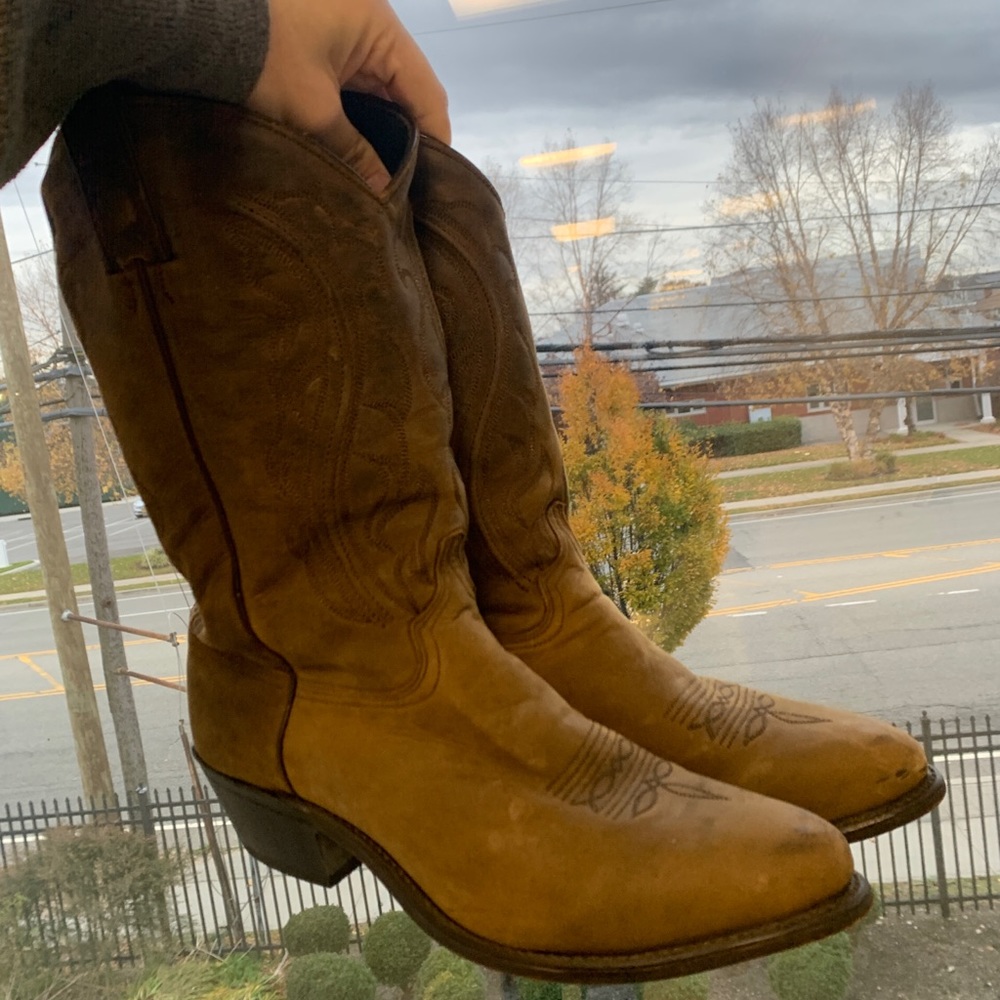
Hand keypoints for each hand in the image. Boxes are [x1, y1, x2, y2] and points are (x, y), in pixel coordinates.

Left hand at [247, 0, 449, 191]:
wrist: (199, 23)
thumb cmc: (265, 61)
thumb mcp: (313, 112)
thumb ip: (356, 152)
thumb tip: (384, 190)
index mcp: (382, 28)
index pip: (427, 92)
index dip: (435, 140)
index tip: (434, 182)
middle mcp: (374, 21)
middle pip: (408, 88)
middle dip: (410, 135)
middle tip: (408, 181)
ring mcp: (350, 24)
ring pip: (384, 85)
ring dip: (385, 124)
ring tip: (386, 169)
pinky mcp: (327, 34)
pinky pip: (360, 77)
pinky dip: (362, 109)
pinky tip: (361, 142)